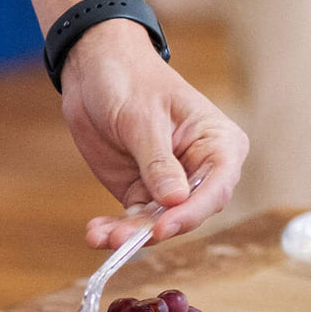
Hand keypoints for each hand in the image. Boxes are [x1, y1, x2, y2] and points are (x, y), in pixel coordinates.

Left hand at [59, 19, 248, 247]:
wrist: (95, 72)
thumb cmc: (130, 80)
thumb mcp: (143, 118)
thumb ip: (158, 161)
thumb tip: (176, 199)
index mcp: (218, 144)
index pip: (216, 188)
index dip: (190, 212)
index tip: (163, 226)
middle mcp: (199, 170)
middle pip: (186, 213)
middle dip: (153, 229)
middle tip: (121, 240)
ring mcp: (167, 184)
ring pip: (156, 221)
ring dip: (128, 234)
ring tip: (100, 237)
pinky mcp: (138, 191)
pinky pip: (131, 218)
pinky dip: (113, 228)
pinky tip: (94, 233)